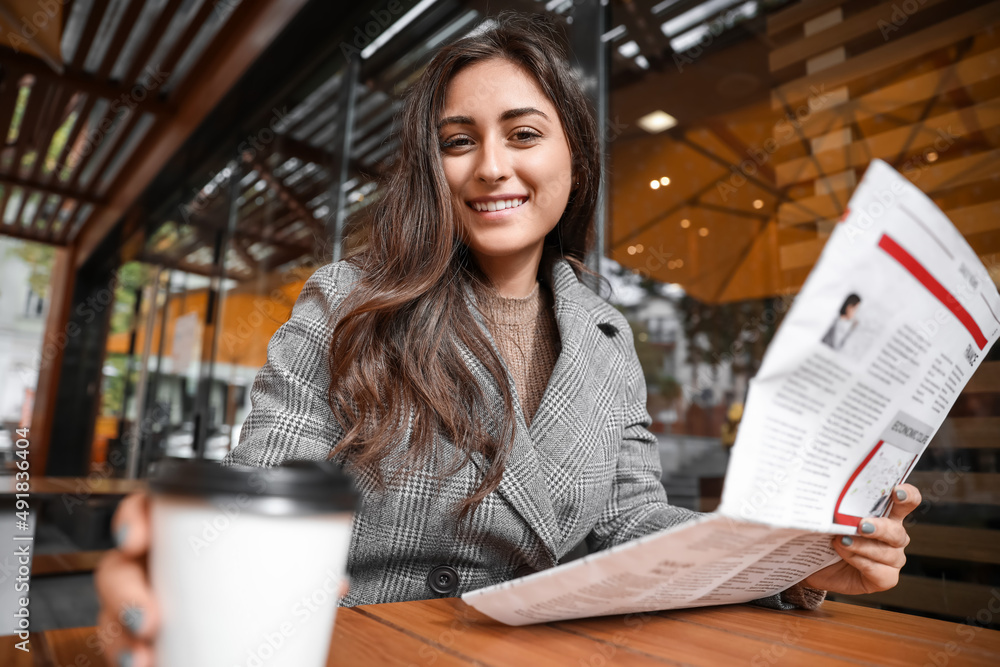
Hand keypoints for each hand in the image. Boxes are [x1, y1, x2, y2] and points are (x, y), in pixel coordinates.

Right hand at [94, 492, 352, 666]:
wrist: (252, 616)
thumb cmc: (253, 570)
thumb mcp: (274, 561)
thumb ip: (302, 568)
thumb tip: (338, 582)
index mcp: (181, 532)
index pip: (143, 510)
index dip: (131, 519)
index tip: (137, 538)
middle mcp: (154, 564)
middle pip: (117, 569)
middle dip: (124, 594)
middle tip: (148, 618)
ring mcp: (143, 600)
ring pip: (112, 614)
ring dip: (120, 637)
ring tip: (142, 657)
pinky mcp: (143, 636)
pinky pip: (123, 647)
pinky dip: (127, 657)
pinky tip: (143, 665)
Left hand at [801, 483, 919, 594]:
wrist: (813, 563)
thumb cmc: (824, 534)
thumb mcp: (829, 517)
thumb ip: (837, 507)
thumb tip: (827, 495)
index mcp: (885, 515)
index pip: (906, 502)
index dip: (907, 495)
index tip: (897, 491)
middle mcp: (893, 537)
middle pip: (897, 531)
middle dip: (881, 528)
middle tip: (861, 525)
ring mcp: (892, 559)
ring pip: (888, 553)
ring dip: (863, 546)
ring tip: (841, 540)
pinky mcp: (885, 579)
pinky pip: (879, 571)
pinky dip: (860, 561)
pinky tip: (844, 555)